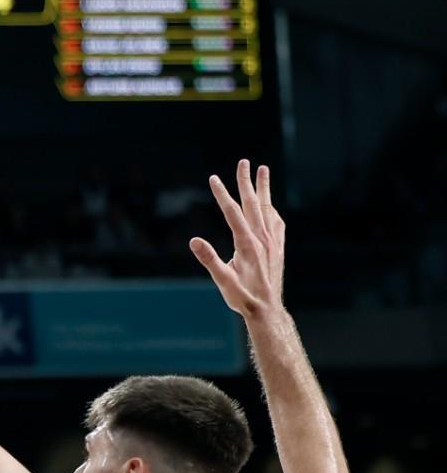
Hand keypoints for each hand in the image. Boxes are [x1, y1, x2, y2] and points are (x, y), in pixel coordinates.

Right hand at [190, 160, 285, 318]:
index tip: (214, 178)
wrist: (267, 310)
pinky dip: (271, 208)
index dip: (222, 194)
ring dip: (263, 188)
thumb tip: (194, 241)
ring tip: (263, 170)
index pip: (232, 212)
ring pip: (267, 208)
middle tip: (243, 162)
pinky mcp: (278, 248)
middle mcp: (262, 239)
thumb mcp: (222, 281)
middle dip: (245, 182)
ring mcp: (272, 242)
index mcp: (247, 244)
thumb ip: (210, 260)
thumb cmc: (242, 297)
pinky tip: (269, 205)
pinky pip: (276, 222)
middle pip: (252, 204)